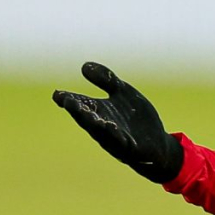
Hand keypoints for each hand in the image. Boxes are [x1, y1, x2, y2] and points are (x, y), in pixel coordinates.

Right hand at [53, 62, 183, 183]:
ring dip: (94, 123)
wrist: (158, 144)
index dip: (68, 100)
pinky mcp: (132, 148)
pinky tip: (112, 126)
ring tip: (87, 114)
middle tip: (68, 102)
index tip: (57, 94)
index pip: (80, 104)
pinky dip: (116, 135)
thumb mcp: (123, 93)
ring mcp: (116, 139)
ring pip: (102, 132)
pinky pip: (122, 142)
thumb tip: (84, 66)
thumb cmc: (136, 118)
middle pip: (87, 119)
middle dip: (78, 111)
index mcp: (99, 112)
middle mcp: (103, 126)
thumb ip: (107, 80)